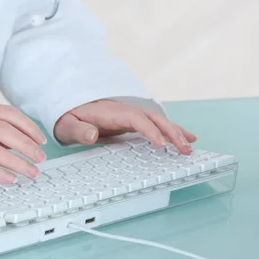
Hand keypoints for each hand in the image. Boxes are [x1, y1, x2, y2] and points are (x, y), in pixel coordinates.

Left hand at [54, 99, 196, 153]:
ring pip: (158, 120)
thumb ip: (78, 130)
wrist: (68, 109)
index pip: (135, 119)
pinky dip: (170, 131)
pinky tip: (184, 139)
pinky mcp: (131, 121)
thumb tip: (92, 134)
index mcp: (110, 112)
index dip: (150, 130)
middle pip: (153, 118)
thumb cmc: (68, 118)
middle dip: (171, 132)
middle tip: (185, 148)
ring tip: (191, 145)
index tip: (161, 144)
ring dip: (176, 132)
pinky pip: (155, 125)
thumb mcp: (67, 126)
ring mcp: (129, 115)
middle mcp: (124, 111)